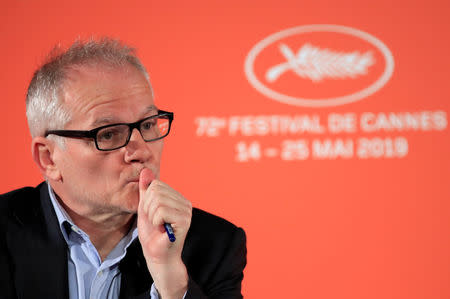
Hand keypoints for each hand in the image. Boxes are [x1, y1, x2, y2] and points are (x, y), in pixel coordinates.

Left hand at [138, 168, 191, 297]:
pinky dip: (156, 221)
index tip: (152, 215)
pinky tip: (163, 229)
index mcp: (177, 198)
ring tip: (159, 226)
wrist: (157, 256)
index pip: (156, 184)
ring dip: (152, 216)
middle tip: (155, 222)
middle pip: (156, 191)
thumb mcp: (145, 208)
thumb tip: (146, 170)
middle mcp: (185, 202)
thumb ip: (146, 190)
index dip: (147, 200)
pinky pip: (161, 211)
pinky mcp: (184, 220)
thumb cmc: (152, 235)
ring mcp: (186, 211)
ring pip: (158, 200)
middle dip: (148, 208)